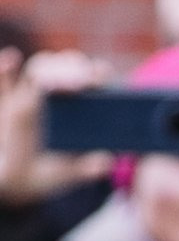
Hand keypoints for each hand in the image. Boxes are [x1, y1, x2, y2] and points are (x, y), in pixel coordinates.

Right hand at [0, 47, 113, 204]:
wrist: (16, 181)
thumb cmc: (47, 173)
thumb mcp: (68, 173)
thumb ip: (86, 167)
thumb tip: (106, 162)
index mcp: (77, 109)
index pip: (90, 80)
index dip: (96, 73)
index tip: (101, 74)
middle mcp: (54, 97)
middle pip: (65, 68)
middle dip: (73, 67)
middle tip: (82, 81)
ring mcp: (28, 96)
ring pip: (39, 68)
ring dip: (50, 67)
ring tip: (55, 80)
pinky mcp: (6, 104)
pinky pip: (4, 83)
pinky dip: (5, 70)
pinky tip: (12, 59)